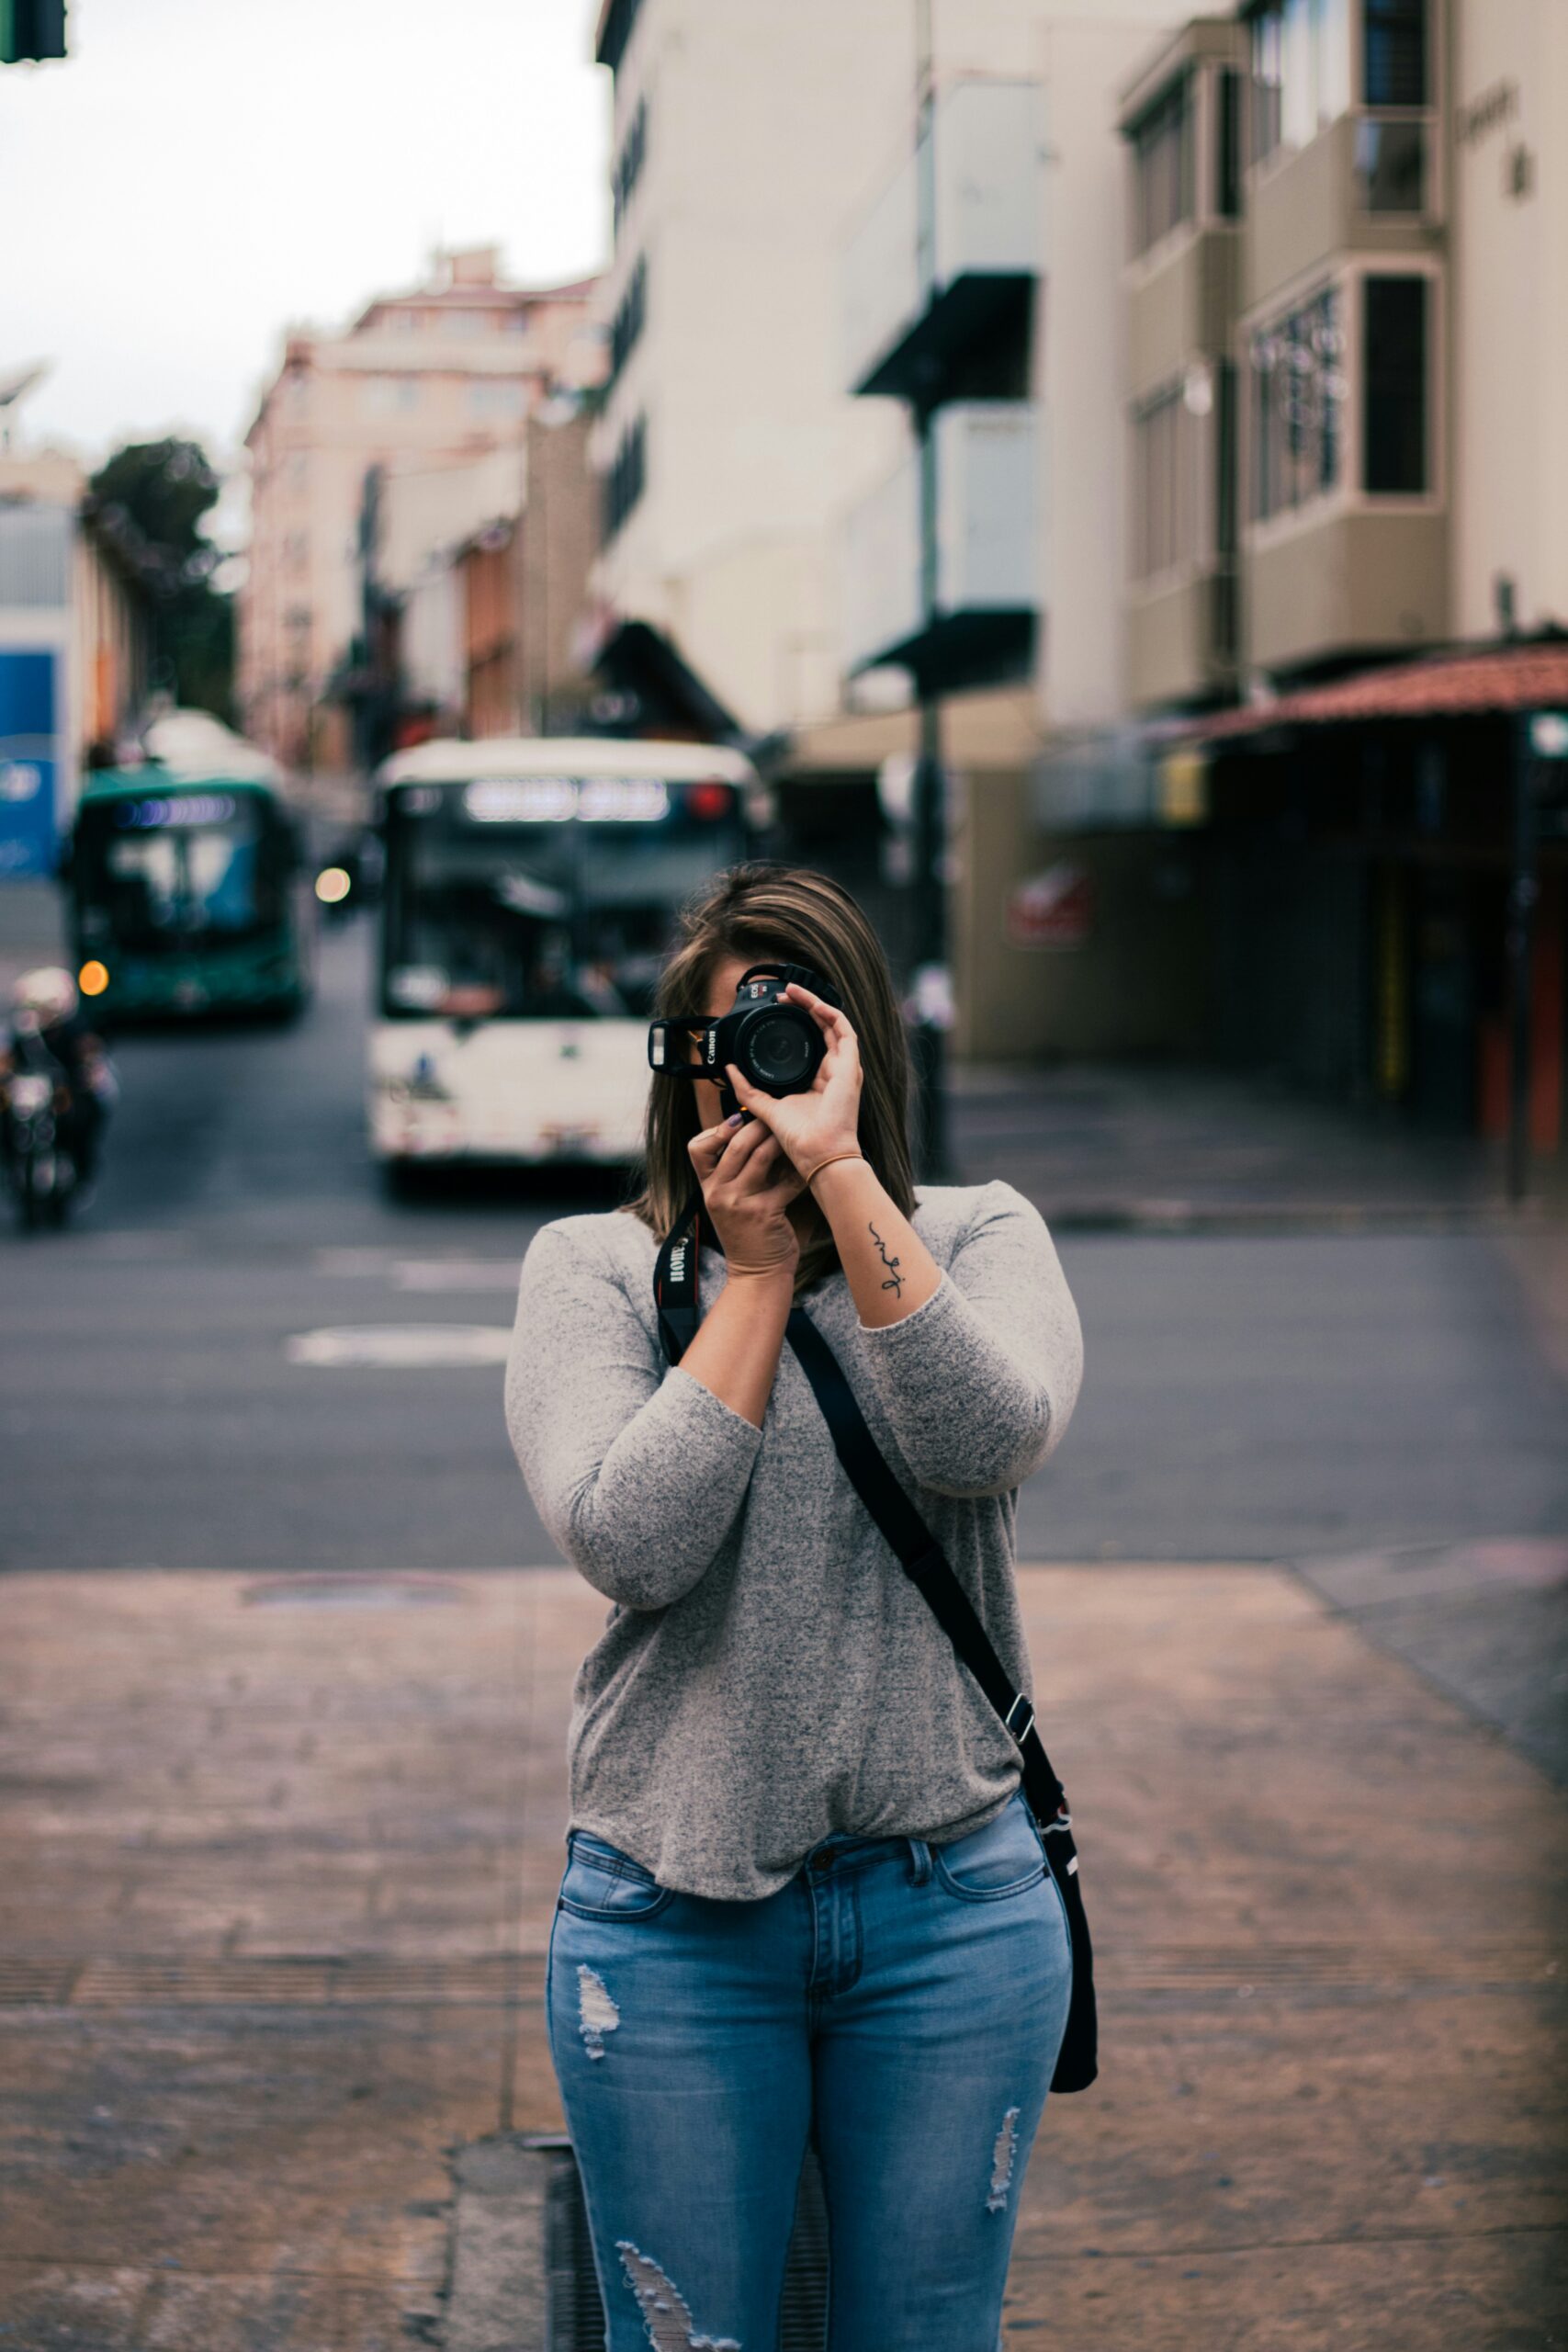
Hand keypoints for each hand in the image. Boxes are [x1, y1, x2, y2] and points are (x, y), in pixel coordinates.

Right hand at [686, 1106, 803, 1281]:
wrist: (756, 1273)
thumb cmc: (748, 1234)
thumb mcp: (729, 1203)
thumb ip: (736, 1173)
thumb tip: (757, 1134)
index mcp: (708, 1187)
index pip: (697, 1148)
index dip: (717, 1129)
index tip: (738, 1119)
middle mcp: (718, 1193)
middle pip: (734, 1144)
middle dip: (757, 1124)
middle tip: (776, 1117)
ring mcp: (739, 1203)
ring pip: (759, 1156)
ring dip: (779, 1140)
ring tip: (793, 1133)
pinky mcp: (763, 1213)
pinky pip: (785, 1182)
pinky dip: (799, 1171)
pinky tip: (808, 1165)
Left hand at [725, 983, 862, 1179]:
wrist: (818, 1153)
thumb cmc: (800, 1138)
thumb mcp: (766, 1106)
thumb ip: (748, 1089)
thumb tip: (730, 1069)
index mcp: (819, 1079)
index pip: (811, 1042)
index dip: (796, 1022)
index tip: (777, 1011)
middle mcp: (834, 1070)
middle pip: (822, 1029)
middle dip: (804, 1008)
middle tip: (784, 995)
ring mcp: (845, 1067)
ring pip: (833, 1024)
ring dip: (815, 1005)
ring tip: (795, 992)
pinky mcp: (850, 1066)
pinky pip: (844, 1031)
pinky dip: (830, 1014)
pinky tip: (813, 1003)